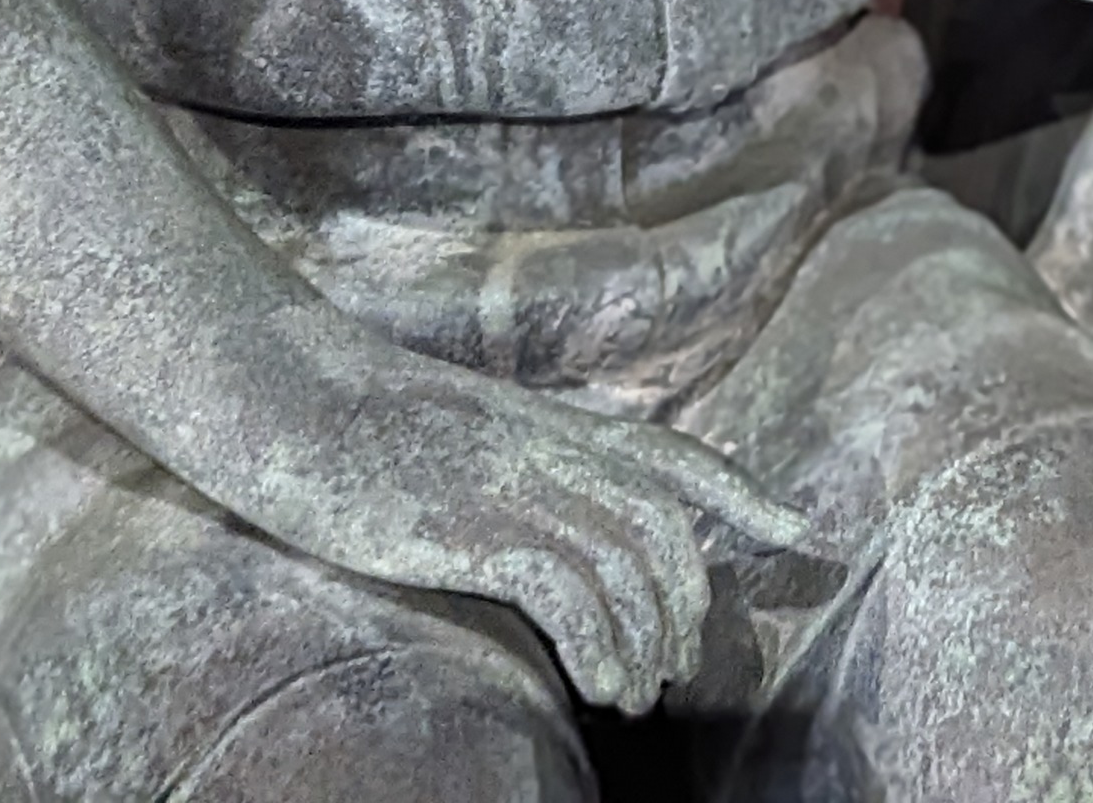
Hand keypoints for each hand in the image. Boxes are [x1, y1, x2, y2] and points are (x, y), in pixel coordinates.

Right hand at [230, 348, 809, 711]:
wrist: (288, 398)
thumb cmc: (355, 426)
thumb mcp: (461, 434)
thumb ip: (520, 466)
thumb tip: (546, 526)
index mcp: (553, 425)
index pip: (675, 458)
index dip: (746, 496)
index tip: (804, 532)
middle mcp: (553, 448)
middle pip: (666, 523)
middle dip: (686, 603)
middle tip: (672, 671)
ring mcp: (518, 483)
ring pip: (631, 563)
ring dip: (645, 640)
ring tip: (635, 695)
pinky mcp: (476, 527)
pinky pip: (571, 590)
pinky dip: (601, 643)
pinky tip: (598, 685)